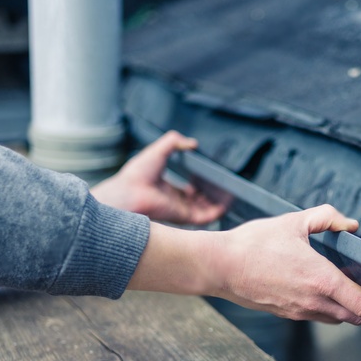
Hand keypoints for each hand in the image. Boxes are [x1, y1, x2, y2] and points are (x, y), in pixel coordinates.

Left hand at [91, 130, 225, 223]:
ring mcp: (180, 210)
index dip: (199, 185)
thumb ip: (174, 142)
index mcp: (167, 189)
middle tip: (223, 187)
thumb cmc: (138, 173)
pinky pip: (206, 217)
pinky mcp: (184, 217)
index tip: (210, 179)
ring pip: (204, 210)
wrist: (130, 191)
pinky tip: (226, 202)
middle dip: (211, 196)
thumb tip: (192, 142)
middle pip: (198, 201)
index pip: (187, 191)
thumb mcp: (159, 150)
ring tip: (230, 193)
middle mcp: (174, 201)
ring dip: (217, 203)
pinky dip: (217, 211)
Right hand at [210, 205, 360, 323]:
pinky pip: (319, 316)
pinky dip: (330, 308)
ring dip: (350, 309)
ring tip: (352, 289)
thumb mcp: (293, 221)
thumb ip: (327, 218)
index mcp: (321, 279)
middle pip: (357, 317)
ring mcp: (300, 311)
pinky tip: (324, 289)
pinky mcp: (288, 314)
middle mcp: (314, 301)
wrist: (220, 267)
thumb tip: (350, 224)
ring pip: (339, 319)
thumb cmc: (253, 244)